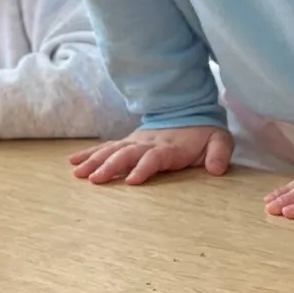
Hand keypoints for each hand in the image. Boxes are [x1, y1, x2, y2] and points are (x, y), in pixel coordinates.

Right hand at [69, 125, 232, 185]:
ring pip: (112, 150)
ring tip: (79, 173)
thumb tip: (216, 169)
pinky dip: (90, 153)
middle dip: (110, 166)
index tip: (132, 181)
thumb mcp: (220, 141)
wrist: (189, 111)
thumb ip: (219, 154)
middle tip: (94, 179)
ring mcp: (135, 141)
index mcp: (170, 147)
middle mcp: (148, 143)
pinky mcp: (127, 142)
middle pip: (127, 154)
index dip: (144, 168)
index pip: (155, 157)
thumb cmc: (204, 134)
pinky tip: (73, 162)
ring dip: (95, 161)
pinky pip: (106, 147)